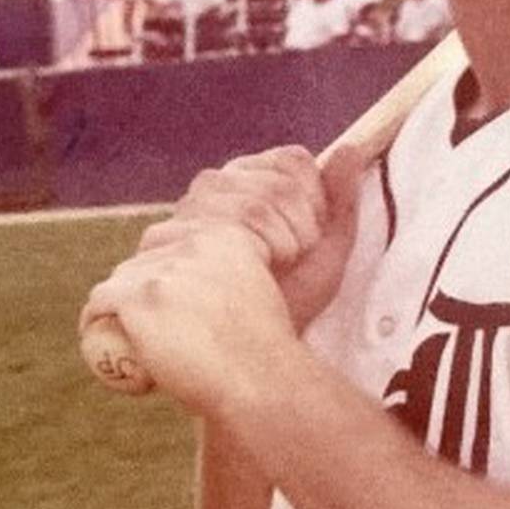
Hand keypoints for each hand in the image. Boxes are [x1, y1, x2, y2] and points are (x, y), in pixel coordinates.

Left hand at [79, 217, 293, 418]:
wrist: (259, 385)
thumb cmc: (263, 362)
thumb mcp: (254, 303)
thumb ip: (226, 286)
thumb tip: (199, 297)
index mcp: (226, 237)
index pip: (173, 237)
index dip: (156, 261)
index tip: (154, 291)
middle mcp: (194, 243)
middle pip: (143, 257)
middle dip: (134, 283)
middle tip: (135, 319)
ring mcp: (164, 269)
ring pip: (120, 280)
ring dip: (117, 305)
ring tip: (121, 338)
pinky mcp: (138, 297)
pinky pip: (100, 303)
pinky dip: (92, 320)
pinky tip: (90, 335)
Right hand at [136, 143, 363, 334]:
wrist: (252, 359)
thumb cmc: (286, 304)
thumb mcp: (324, 255)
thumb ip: (339, 202)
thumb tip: (351, 148)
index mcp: (241, 180)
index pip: (291, 161)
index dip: (316, 200)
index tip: (311, 239)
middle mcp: (204, 192)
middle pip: (274, 184)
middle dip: (301, 228)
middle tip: (290, 263)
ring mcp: (178, 219)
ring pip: (249, 206)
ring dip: (278, 246)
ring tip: (269, 275)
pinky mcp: (158, 250)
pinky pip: (212, 236)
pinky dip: (245, 260)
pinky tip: (244, 280)